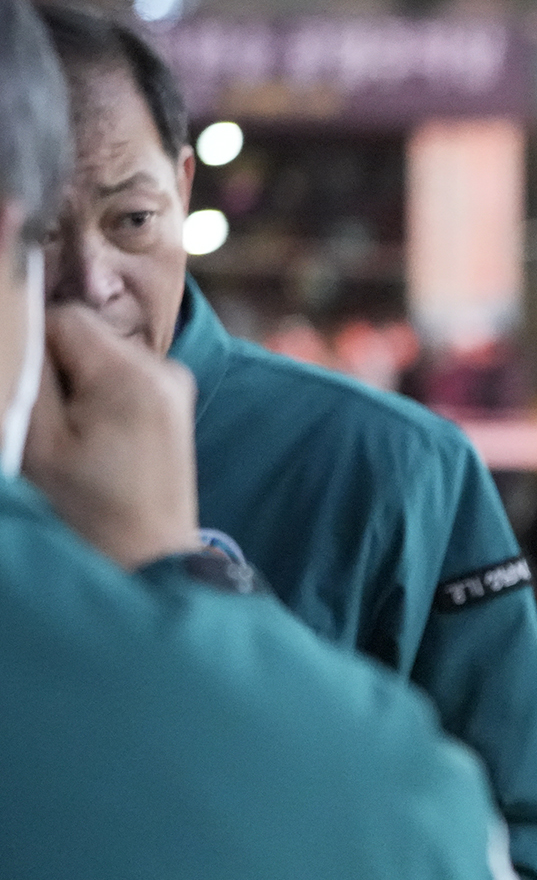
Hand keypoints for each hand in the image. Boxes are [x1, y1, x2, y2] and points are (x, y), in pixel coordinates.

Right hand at [24, 304, 201, 569]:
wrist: (147, 564)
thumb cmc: (87, 514)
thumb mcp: (37, 443)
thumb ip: (28, 373)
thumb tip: (18, 315)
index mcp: (132, 374)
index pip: (60, 317)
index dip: (29, 348)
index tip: (28, 398)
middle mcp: (164, 369)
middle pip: (81, 335)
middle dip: (53, 369)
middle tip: (51, 429)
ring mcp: (175, 386)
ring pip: (96, 357)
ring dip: (73, 387)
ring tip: (76, 442)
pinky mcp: (173, 405)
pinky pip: (118, 379)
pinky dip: (96, 399)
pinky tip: (96, 443)